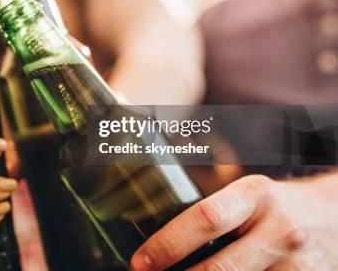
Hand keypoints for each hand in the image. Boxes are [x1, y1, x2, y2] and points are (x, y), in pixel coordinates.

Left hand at [130, 174, 337, 270]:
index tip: (140, 262)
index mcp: (254, 195)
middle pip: (219, 267)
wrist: (336, 217)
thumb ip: (213, 215)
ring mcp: (296, 263)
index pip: (204, 219)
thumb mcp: (247, 196)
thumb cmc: (278, 207)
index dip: (167, 244)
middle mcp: (278, 228)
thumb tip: (159, 242)